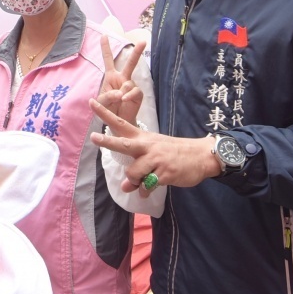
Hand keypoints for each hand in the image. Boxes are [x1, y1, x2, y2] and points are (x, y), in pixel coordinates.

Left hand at [89, 99, 219, 194]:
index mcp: (143, 138)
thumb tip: (125, 186)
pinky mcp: (164, 173)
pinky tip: (147, 191)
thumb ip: (136, 168)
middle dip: (107, 141)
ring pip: (133, 173)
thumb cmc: (173, 153)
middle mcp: (147, 146)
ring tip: (141, 182)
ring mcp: (156, 159)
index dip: (105, 114)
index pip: (120, 123)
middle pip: (123, 144)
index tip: (91, 102)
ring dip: (134, 182)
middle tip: (93, 137)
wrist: (201, 156)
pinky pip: (146, 186)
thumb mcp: (154, 151)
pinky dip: (144, 191)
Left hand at [96, 37, 144, 123]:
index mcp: (111, 77)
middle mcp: (122, 78)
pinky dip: (129, 95)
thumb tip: (120, 93)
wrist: (117, 121)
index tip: (103, 35)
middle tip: (143, 42)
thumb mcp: (101, 102)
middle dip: (137, 52)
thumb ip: (107, 96)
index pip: (108, 59)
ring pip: (128, 83)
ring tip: (118, 100)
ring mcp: (131, 86)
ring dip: (122, 92)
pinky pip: (135, 91)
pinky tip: (124, 99)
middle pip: (130, 63)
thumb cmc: (107, 109)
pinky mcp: (138, 95)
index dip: (106, 48)